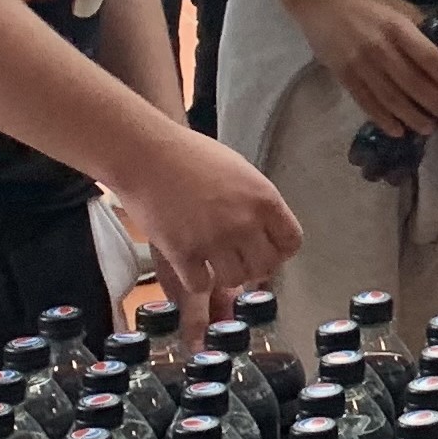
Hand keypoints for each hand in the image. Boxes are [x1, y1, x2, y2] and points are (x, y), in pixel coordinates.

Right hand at [99, 126, 300, 314]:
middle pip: (266, 267)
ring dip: (226, 275)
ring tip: (213, 263)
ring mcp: (214, 239)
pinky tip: (191, 267)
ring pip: (235, 279)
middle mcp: (244, 222)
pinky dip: (197, 280)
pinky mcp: (182, 252)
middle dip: (254, 267)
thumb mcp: (240, 171)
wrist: (146, 153)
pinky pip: (200, 285)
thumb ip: (257, 203)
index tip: (266, 250)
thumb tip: (265, 232)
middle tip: (238, 260)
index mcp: (264, 199)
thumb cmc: (191, 155)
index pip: (292, 243)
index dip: (279, 250)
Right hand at [287, 0, 437, 134]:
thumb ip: (416, 26)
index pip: (426, 54)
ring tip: (427, 128)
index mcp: (397, 27)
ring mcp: (360, 64)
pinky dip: (382, 118)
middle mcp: (380, 47)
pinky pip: (366, 101)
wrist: (319, 1)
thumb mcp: (395, 5)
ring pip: (390, 97)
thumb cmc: (364, 2)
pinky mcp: (344, 75)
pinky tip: (397, 130)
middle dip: (432, 101)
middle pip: (411, 81)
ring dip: (411, 116)